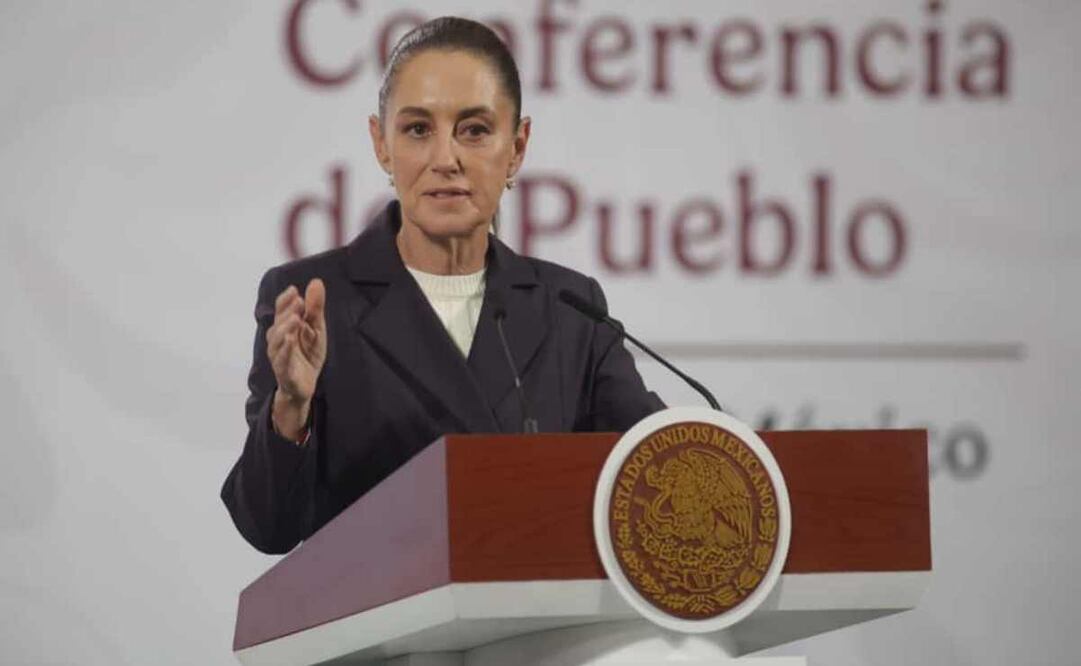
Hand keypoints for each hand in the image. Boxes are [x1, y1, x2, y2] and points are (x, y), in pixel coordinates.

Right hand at [266, 279, 326, 439]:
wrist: (306, 384)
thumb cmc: (307, 353)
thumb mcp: (316, 328)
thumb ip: (315, 307)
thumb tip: (316, 282)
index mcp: (284, 327)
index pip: (281, 310)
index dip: (285, 300)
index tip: (294, 290)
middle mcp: (277, 339)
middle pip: (279, 322)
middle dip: (287, 311)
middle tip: (299, 301)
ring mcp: (279, 355)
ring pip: (277, 340)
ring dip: (285, 328)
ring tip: (295, 318)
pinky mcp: (283, 370)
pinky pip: (282, 359)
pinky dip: (285, 349)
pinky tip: (290, 340)